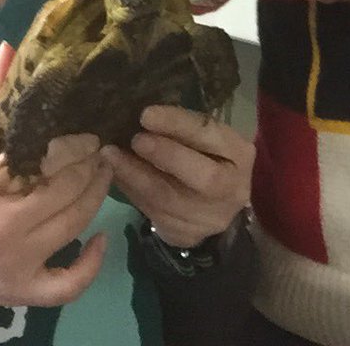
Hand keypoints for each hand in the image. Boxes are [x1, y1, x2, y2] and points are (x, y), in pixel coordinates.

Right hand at [0, 43, 112, 306]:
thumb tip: (10, 49)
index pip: (48, 159)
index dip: (78, 144)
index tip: (91, 129)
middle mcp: (2, 228)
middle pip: (68, 191)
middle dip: (92, 165)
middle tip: (102, 147)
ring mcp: (14, 264)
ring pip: (75, 225)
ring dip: (98, 196)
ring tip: (105, 172)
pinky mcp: (20, 292)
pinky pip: (68, 285)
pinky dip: (91, 265)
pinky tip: (102, 238)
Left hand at [100, 105, 253, 248]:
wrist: (219, 207)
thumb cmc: (210, 157)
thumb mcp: (209, 138)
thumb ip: (185, 129)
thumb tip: (144, 114)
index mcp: (239, 154)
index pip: (209, 135)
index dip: (178, 124)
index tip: (146, 114)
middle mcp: (230, 188)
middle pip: (201, 176)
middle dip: (164, 155)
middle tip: (135, 139)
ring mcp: (208, 217)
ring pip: (168, 198)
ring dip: (134, 175)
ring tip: (110, 155)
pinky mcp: (185, 234)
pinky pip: (152, 212)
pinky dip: (131, 191)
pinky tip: (114, 175)